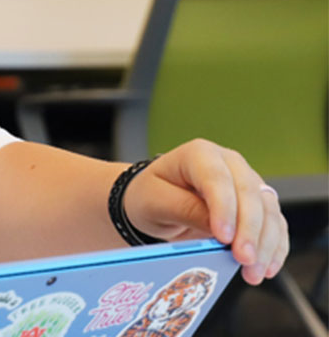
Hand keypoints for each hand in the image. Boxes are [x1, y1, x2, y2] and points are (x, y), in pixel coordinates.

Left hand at [122, 139, 288, 284]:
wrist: (156, 201)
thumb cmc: (150, 196)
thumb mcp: (155, 202)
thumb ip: (184, 209)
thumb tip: (217, 227)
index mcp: (199, 154)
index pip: (217, 178)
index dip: (224, 208)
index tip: (224, 237)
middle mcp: (229, 163)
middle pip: (249, 193)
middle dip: (249, 230)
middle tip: (243, 259)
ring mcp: (247, 182)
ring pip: (268, 210)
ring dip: (266, 243)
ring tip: (253, 272)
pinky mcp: (258, 205)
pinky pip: (275, 224)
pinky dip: (274, 247)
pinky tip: (267, 267)